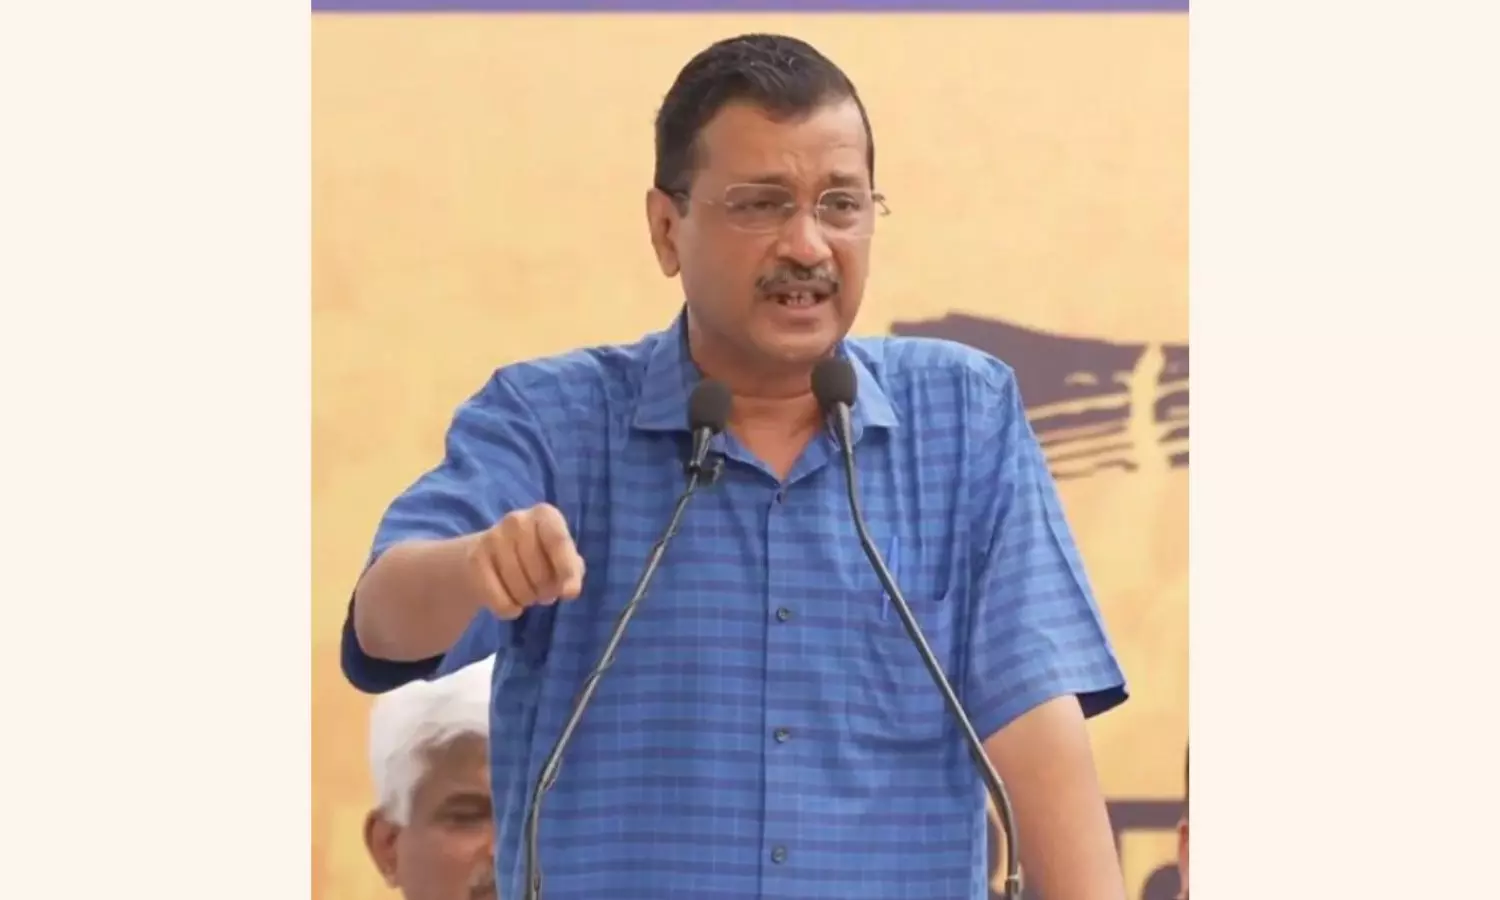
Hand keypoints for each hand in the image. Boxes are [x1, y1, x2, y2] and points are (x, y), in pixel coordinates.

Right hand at [465, 503, 585, 619]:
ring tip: (524, 589)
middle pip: (541, 574)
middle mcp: (517, 520)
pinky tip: (508, 600)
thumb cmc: (537, 556)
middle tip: (541, 587)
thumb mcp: (560, 558)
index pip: (559, 542)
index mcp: (544, 515)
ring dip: (527, 600)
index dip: (566, 570)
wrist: (487, 556)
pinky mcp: (474, 560)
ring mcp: (492, 538)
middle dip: (546, 591)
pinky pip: (501, 602)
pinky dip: (509, 610)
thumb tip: (570, 591)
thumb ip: (573, 571)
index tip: (570, 595)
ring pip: (521, 591)